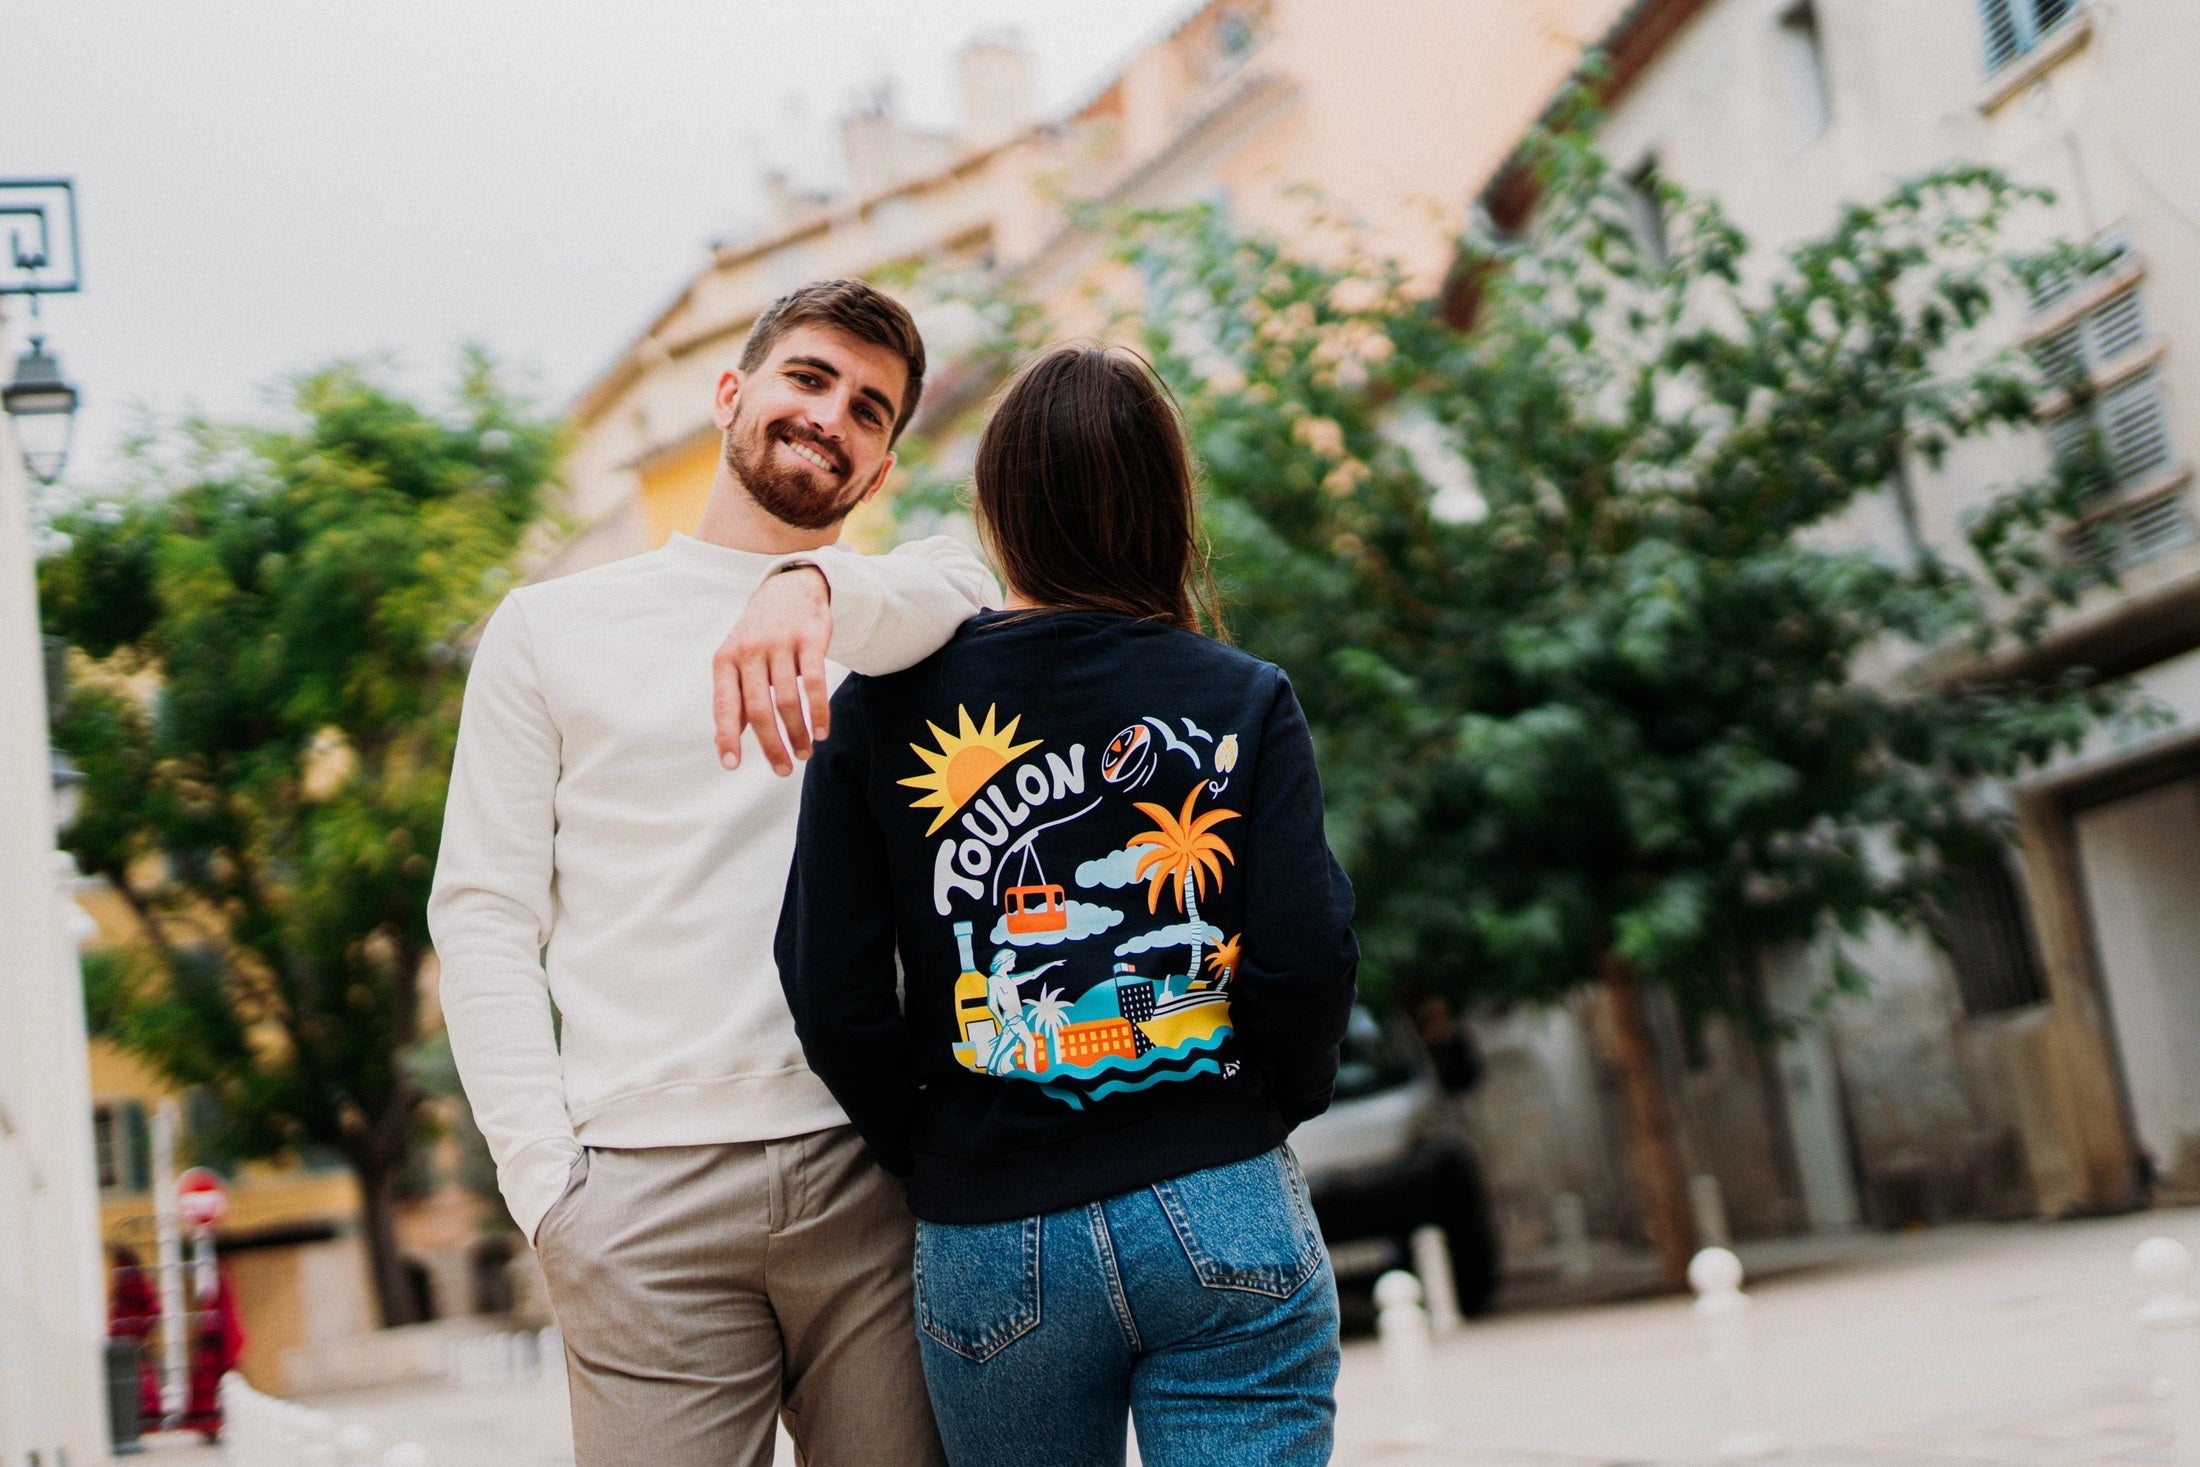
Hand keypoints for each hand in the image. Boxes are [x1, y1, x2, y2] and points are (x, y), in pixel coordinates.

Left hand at [713, 565, 831, 774]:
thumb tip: (724, 744)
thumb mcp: (737, 661)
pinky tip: (822, 730)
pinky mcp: (809, 638)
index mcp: (726, 660)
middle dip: (772, 745)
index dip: (727, 736)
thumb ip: (733, 699)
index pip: (725, 705)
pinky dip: (819, 711)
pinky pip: (815, 682)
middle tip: (783, 770)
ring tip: (804, 752)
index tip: (732, 764)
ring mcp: (780, 643)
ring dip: (798, 733)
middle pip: (760, 709)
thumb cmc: (759, 636)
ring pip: (788, 700)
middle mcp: (749, 650)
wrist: (789, 589)